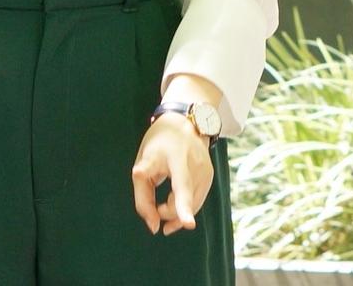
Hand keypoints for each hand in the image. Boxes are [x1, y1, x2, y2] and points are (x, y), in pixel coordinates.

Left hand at [130, 113, 213, 234]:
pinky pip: (197, 202)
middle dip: (167, 211)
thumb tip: (154, 228)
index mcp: (177, 158)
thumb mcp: (142, 165)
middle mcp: (197, 165)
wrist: (183, 123)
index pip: (181, 186)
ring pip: (191, 207)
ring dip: (175, 211)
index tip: (189, 224)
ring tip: (164, 201)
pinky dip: (184, 207)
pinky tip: (174, 201)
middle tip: (156, 205)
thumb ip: (143, 198)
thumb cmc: (158, 145)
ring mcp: (207, 172)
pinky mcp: (210, 178)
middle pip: (183, 202)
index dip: (182, 207)